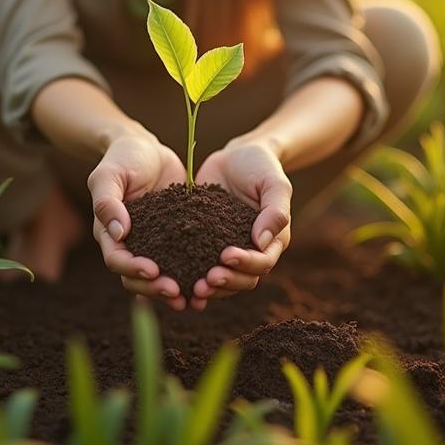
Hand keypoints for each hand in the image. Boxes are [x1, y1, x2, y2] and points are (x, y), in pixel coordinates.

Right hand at [88, 132, 188, 309]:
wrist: (146, 148)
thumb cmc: (123, 157)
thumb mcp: (110, 174)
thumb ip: (107, 202)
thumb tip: (117, 233)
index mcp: (109, 233)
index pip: (117, 259)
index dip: (132, 269)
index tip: (153, 270)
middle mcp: (130, 244)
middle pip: (137, 278)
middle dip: (155, 288)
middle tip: (176, 291)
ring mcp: (153, 244)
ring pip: (160, 277)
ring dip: (174, 290)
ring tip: (194, 298)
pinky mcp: (175, 238)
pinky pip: (182, 261)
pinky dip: (193, 274)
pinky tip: (211, 283)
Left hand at [190, 137, 291, 311]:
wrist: (237, 155)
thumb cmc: (261, 166)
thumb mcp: (274, 183)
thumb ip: (275, 211)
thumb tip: (261, 242)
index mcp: (270, 241)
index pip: (261, 262)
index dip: (245, 264)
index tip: (226, 256)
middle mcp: (249, 251)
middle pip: (242, 279)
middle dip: (225, 282)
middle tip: (205, 281)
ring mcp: (225, 249)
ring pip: (220, 280)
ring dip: (208, 288)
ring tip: (191, 289)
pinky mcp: (203, 243)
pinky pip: (196, 264)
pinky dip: (186, 277)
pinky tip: (169, 282)